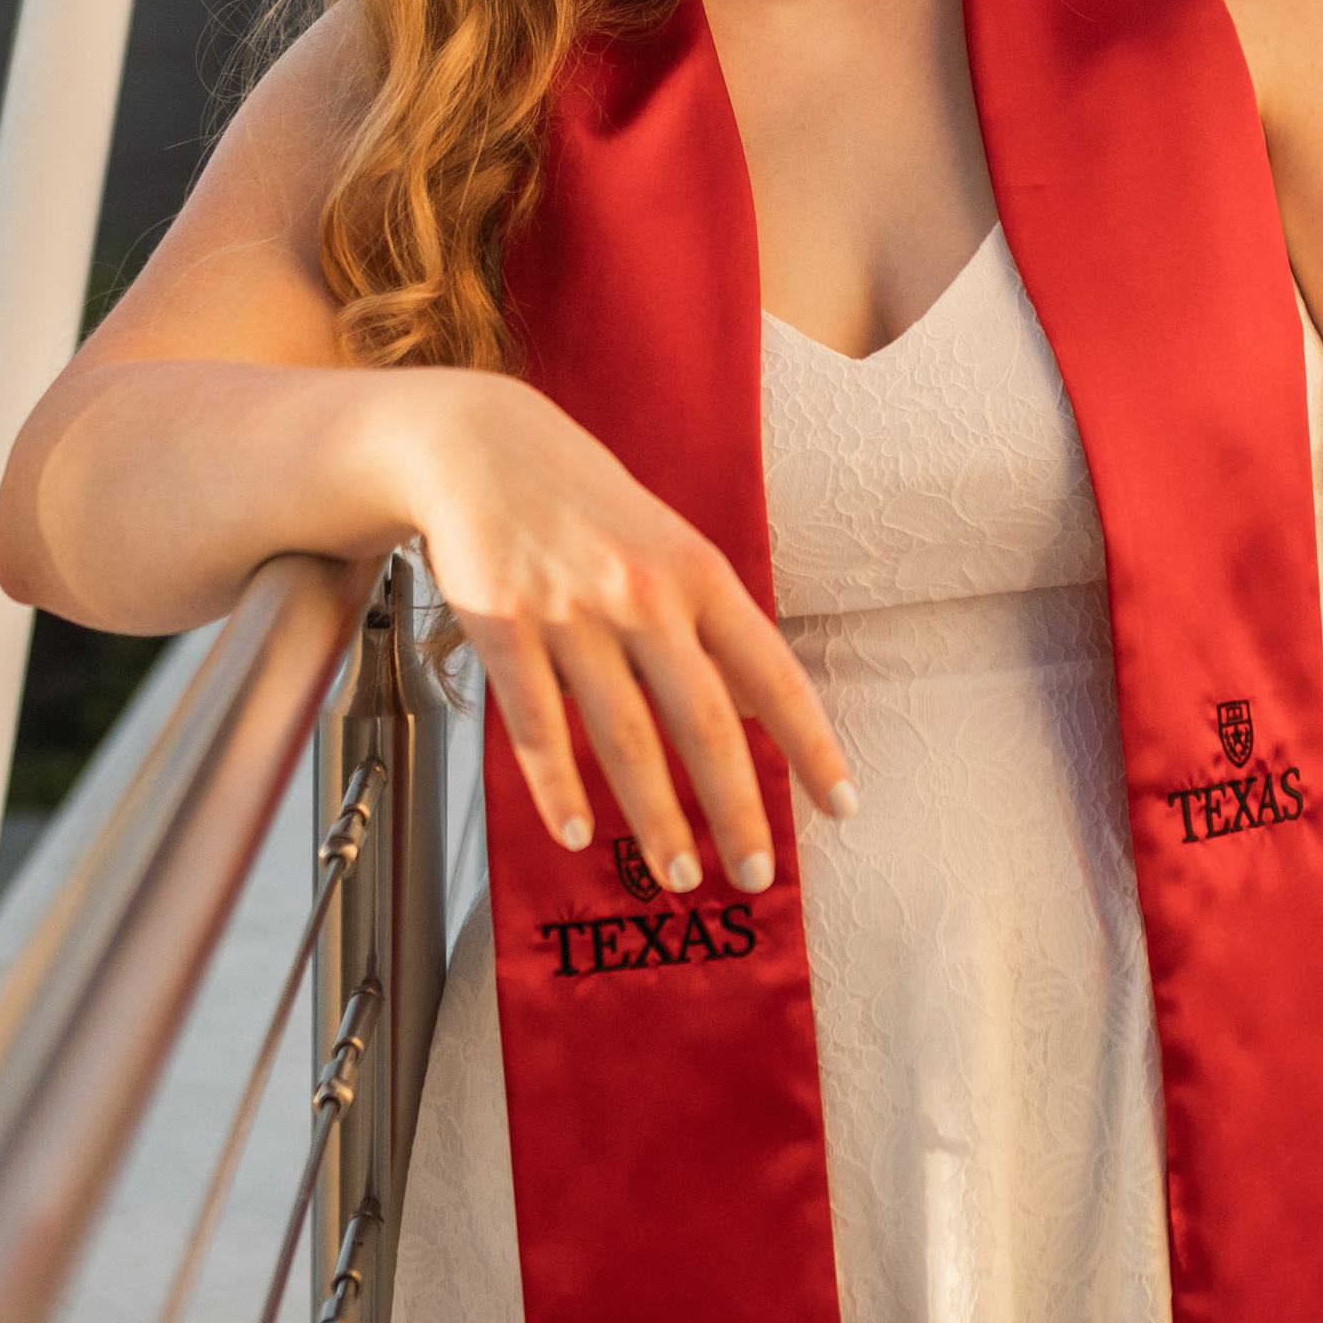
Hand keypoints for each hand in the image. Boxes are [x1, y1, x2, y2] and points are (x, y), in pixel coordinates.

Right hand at [390, 369, 854, 891]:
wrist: (480, 447)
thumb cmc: (585, 505)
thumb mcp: (668, 547)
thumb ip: (711, 629)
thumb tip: (764, 714)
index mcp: (697, 574)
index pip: (772, 673)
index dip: (812, 745)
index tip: (841, 805)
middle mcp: (643, 594)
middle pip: (705, 721)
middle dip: (736, 809)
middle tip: (755, 876)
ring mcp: (571, 611)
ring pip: (625, 738)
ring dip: (657, 818)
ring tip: (680, 874)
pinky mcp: (503, 625)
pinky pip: (536, 726)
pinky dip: (558, 789)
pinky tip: (578, 834)